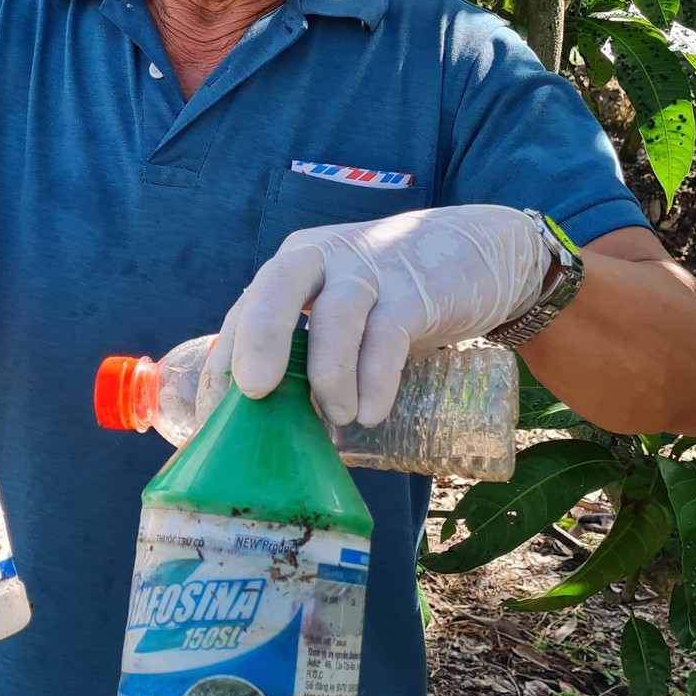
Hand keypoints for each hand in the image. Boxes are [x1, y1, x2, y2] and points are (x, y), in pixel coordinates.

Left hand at [203, 205, 554, 426]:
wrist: (481, 254)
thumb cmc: (394, 300)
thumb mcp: (343, 317)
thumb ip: (310, 361)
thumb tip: (278, 440)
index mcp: (292, 268)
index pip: (245, 312)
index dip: (224, 364)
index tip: (214, 421)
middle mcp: (323, 260)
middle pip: (277, 288)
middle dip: (258, 340)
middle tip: (253, 391)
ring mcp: (371, 270)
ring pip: (337, 313)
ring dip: (329, 373)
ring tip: (337, 418)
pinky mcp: (416, 291)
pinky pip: (389, 333)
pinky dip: (376, 377)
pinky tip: (372, 413)